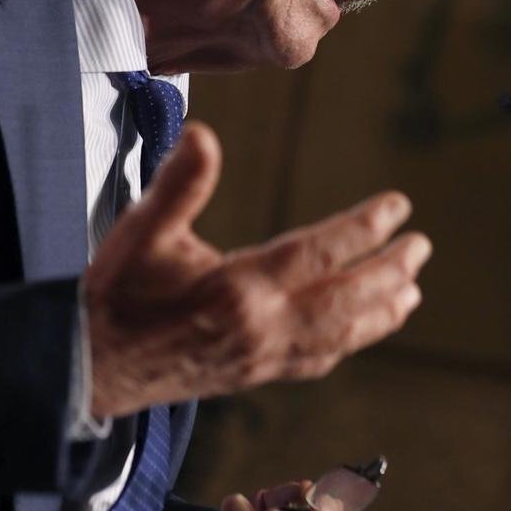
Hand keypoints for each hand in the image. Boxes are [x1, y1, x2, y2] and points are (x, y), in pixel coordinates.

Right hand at [85, 121, 430, 418]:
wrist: (87, 368)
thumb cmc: (116, 294)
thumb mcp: (142, 229)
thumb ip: (180, 183)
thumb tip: (204, 134)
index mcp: (238, 287)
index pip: (318, 253)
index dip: (363, 228)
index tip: (398, 206)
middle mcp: (261, 328)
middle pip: (345, 300)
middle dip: (388, 272)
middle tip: (422, 248)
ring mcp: (261, 358)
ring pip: (338, 336)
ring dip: (380, 313)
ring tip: (412, 291)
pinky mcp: (252, 376)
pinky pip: (316, 361)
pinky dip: (348, 342)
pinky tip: (360, 331)